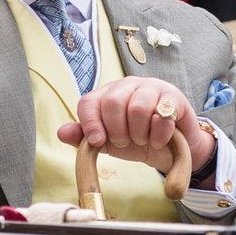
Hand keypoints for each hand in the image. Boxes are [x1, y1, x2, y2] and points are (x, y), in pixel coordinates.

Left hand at [57, 77, 216, 176]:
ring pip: (137, 108)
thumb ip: (85, 138)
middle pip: (112, 103)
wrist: (171, 148)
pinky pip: (162, 114)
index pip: (89, 102)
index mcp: (107, 95)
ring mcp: (151, 87)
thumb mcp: (109, 143)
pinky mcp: (173, 96)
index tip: (98, 142)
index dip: (90, 123)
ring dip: (140, 134)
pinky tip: (160, 139)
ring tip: (144, 140)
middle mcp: (127, 86)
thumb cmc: (137, 141)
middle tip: (126, 142)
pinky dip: (159, 134)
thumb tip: (62, 132)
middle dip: (117, 131)